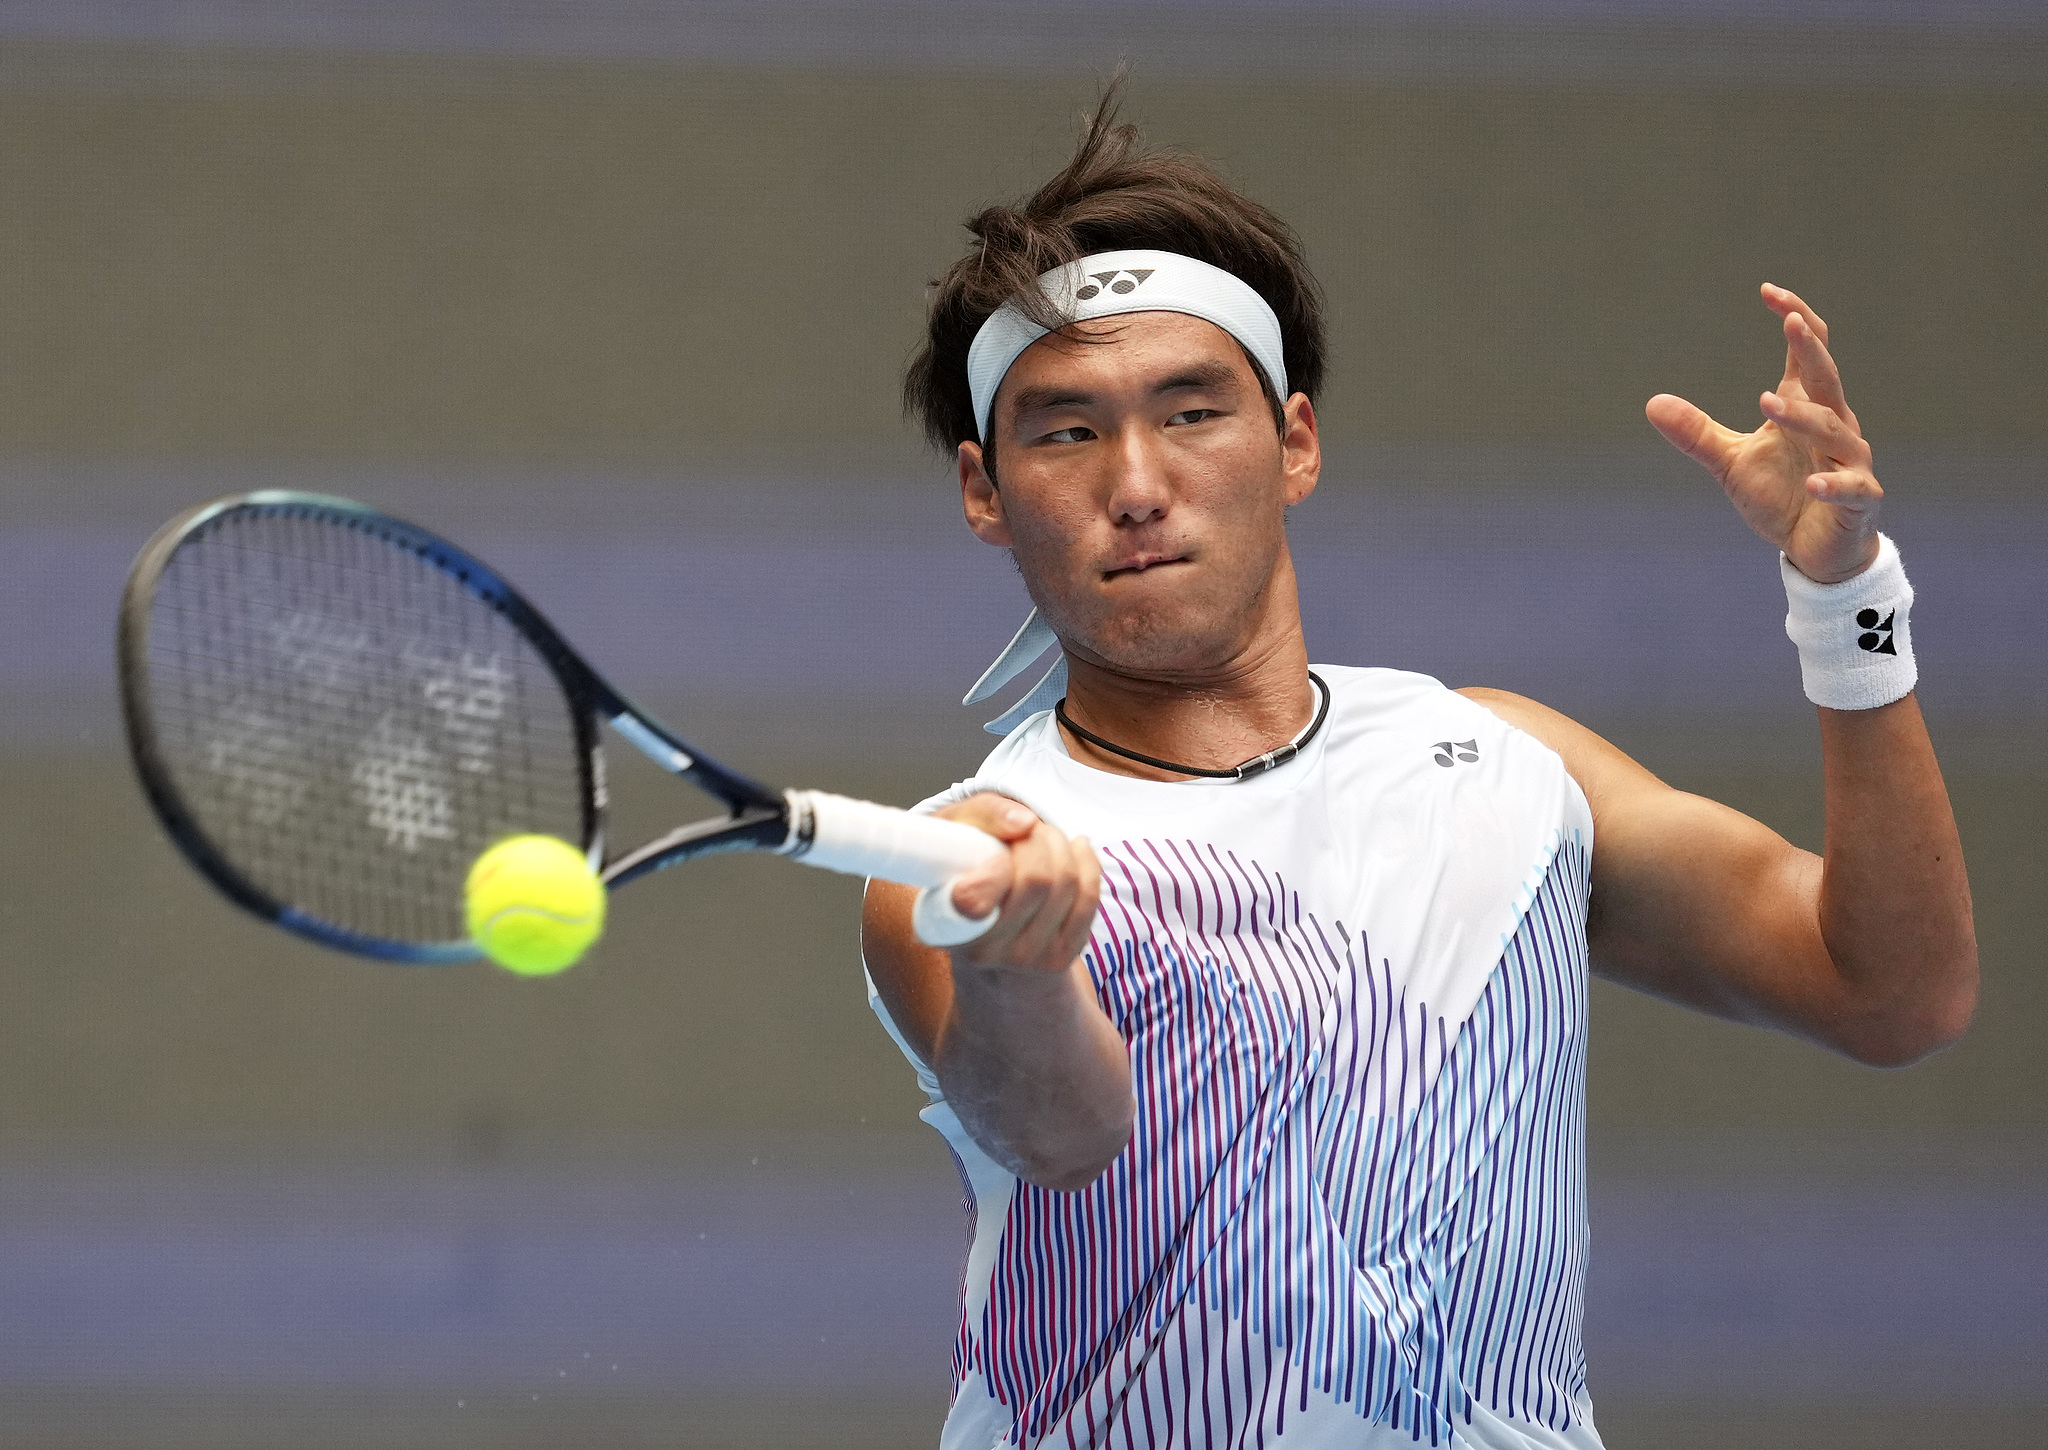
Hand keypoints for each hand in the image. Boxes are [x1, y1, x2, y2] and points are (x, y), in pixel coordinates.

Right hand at [934, 793, 1100, 976]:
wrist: (982, 924)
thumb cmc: (965, 862)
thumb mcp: (957, 827)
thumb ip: (985, 815)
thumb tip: (1024, 823)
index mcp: (945, 924)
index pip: (975, 900)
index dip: (998, 865)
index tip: (1000, 848)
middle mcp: (985, 953)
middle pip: (1036, 881)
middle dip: (1039, 838)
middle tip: (1028, 828)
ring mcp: (1026, 959)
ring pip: (1066, 886)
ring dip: (1062, 846)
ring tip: (1046, 837)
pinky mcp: (1060, 958)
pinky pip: (1089, 899)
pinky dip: (1087, 863)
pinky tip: (1075, 848)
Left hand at [1646, 283, 1881, 583]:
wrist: (1816, 549)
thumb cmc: (1783, 496)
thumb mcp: (1731, 462)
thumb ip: (1698, 433)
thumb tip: (1652, 403)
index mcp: (1807, 408)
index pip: (1809, 353)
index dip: (1796, 320)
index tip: (1769, 292)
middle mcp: (1835, 425)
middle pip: (1826, 379)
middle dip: (1811, 349)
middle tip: (1792, 321)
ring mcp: (1850, 462)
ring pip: (1833, 429)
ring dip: (1803, 416)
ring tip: (1767, 402)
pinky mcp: (1858, 500)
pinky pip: (1850, 487)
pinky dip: (1833, 483)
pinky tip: (1812, 482)